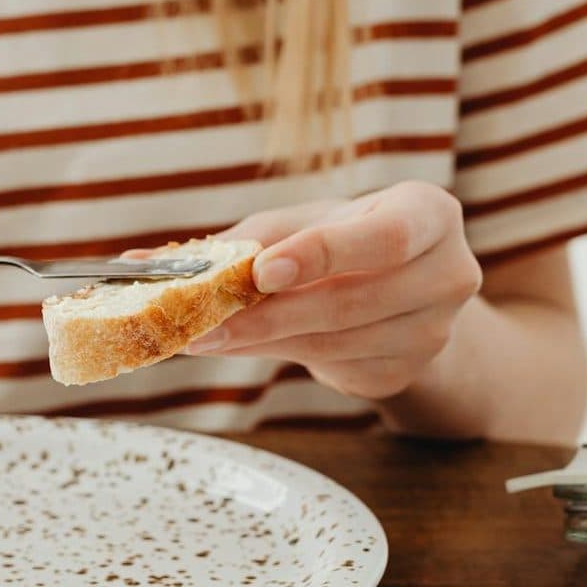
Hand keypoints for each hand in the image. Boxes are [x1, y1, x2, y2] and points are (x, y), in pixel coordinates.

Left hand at [188, 182, 482, 399]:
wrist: (393, 289)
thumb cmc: (339, 242)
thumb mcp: (299, 225)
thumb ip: (237, 243)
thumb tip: (138, 267)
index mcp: (430, 214)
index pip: (385, 236)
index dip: (323, 254)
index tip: (262, 272)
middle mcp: (448, 272)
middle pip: (353, 302)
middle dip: (270, 316)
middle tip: (203, 326)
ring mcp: (433, 331)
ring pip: (336, 342)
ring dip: (263, 342)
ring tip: (207, 336)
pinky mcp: (406, 371)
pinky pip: (335, 369)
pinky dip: (281, 357)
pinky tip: (247, 345)